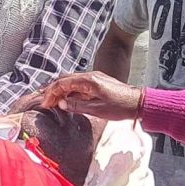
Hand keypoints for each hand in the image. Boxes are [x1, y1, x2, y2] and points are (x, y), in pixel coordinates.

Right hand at [24, 70, 142, 123]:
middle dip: (53, 90)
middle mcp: (90, 76)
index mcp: (88, 81)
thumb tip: (61, 104)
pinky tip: (67, 100)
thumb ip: (76, 105)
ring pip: (71, 81)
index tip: (45, 104)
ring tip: (54, 102)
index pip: (62, 83)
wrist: (139, 102)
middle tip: (46, 102)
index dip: (51, 93)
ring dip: (61, 90)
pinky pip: (79, 85)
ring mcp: (94, 78)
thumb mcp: (96, 109)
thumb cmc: (120, 107)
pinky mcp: (98, 82)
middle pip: (65, 79)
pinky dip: (70, 91)